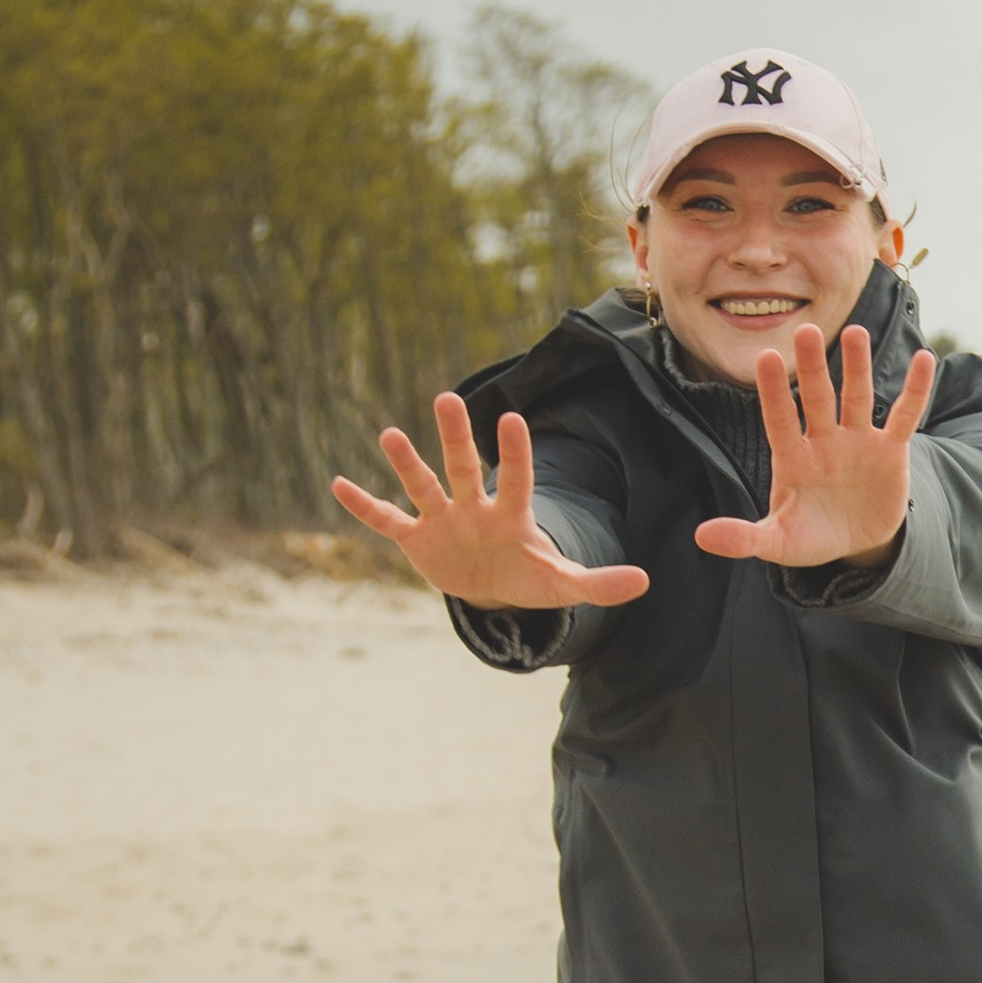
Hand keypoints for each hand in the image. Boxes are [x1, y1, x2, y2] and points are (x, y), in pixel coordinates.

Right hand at [331, 397, 648, 610]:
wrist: (491, 585)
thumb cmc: (528, 576)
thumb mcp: (562, 584)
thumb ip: (597, 582)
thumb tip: (644, 582)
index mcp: (511, 515)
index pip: (516, 478)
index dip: (514, 453)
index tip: (511, 418)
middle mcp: (474, 507)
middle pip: (464, 466)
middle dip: (455, 436)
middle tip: (447, 398)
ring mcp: (443, 519)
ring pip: (423, 485)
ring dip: (407, 463)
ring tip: (390, 434)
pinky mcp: (417, 538)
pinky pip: (387, 520)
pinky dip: (364, 507)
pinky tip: (338, 485)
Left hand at [694, 322, 934, 568]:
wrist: (856, 544)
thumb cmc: (811, 536)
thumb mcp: (778, 542)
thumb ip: (743, 538)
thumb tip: (701, 537)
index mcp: (793, 458)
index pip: (779, 420)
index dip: (774, 392)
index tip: (766, 357)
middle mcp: (824, 441)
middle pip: (817, 398)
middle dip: (813, 367)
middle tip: (806, 330)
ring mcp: (858, 441)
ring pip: (857, 397)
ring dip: (857, 367)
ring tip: (856, 332)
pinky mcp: (890, 451)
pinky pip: (904, 416)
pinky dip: (915, 391)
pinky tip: (924, 360)